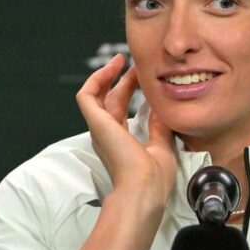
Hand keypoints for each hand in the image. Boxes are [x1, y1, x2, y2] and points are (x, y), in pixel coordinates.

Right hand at [75, 54, 176, 205]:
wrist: (144, 189)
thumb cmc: (154, 178)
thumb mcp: (162, 145)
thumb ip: (160, 126)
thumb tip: (161, 107)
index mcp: (121, 142)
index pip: (122, 111)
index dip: (131, 92)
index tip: (144, 77)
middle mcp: (107, 135)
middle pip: (110, 100)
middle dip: (122, 80)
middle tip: (136, 64)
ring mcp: (100, 128)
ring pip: (96, 95)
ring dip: (108, 75)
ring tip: (122, 60)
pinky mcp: (96, 122)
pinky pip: (86, 95)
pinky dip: (96, 79)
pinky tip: (111, 68)